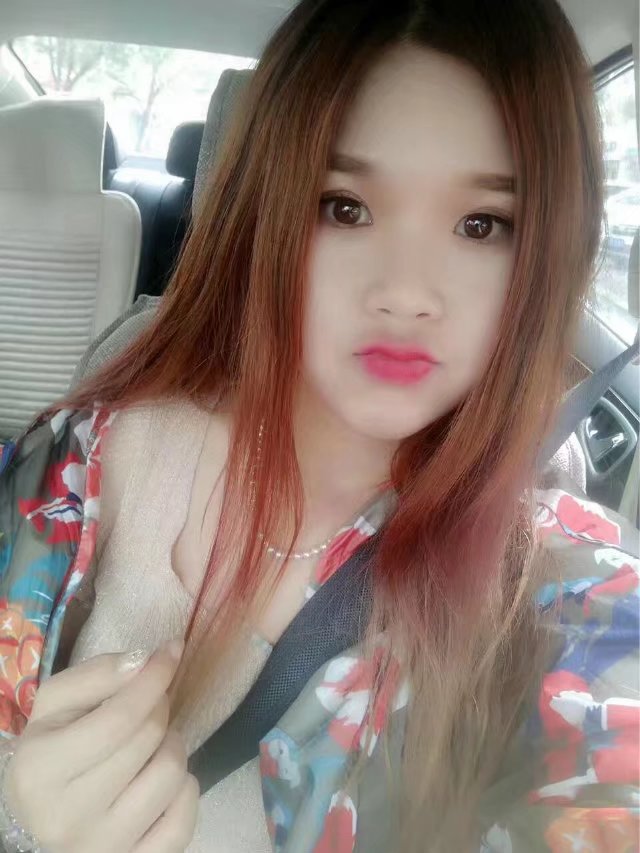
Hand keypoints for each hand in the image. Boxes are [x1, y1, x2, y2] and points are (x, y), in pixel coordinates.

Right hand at [3, 641, 198, 852]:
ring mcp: (103, 848)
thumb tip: (145, 662)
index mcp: (41, 770)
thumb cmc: (53, 749)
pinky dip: (185, 791)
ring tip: (153, 743)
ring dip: (172, 746)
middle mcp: (67, 818)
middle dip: (159, 708)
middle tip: (151, 705)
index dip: (153, 679)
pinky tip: (165, 780)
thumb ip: (98, 674)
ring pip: (172, 777)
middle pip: (148, 741)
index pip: (120, 717)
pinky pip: (183, 822)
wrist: (42, 813)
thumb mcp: (56, 703)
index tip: (171, 653)